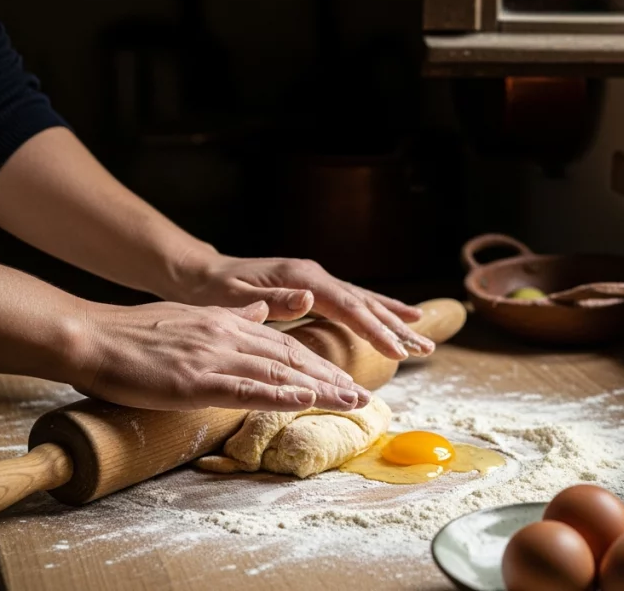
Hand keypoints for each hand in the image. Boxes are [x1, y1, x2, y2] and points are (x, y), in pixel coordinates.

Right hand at [67, 300, 371, 411]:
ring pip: (278, 372)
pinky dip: (279, 395)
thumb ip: (230, 317)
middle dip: (331, 377)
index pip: (285, 344)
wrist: (89, 335)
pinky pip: (245, 389)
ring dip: (319, 389)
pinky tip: (305, 401)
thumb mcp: (190, 317)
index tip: (345, 379)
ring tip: (351, 401)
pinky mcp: (193, 380)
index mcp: (226, 322)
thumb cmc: (132, 333)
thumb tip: (262, 312)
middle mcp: (227, 334)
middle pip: (291, 357)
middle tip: (364, 395)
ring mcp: (212, 357)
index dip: (319, 363)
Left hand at [168, 253, 433, 360]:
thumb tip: (309, 299)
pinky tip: (397, 319)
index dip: (374, 329)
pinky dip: (378, 312)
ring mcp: (316, 280)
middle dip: (395, 326)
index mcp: (299, 278)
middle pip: (364, 302)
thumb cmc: (210, 289)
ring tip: (424, 337)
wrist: (198, 273)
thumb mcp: (230, 296)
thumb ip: (269, 301)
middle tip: (424, 348)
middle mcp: (313, 276)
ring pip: (363, 301)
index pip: (346, 306)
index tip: (396, 351)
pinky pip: (353, 302)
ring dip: (394, 320)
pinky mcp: (314, 289)